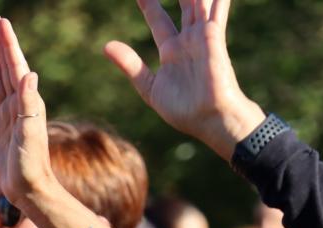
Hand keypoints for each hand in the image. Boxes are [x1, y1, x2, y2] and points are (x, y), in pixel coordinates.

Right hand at [0, 17, 56, 208]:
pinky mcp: (0, 125)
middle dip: (2, 44)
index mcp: (28, 103)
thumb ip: (30, 106)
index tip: (1, 23)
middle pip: (8, 67)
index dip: (9, 45)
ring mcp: (10, 114)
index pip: (16, 67)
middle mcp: (20, 105)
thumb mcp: (31, 134)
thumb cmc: (32, 164)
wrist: (30, 188)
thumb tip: (30, 75)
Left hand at [104, 0, 264, 159]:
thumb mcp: (150, 89)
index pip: (158, 19)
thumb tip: (107, 46)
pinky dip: (215, 0)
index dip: (149, 4)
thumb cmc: (185, 111)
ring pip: (198, 3)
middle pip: (182, 6)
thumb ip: (131, 66)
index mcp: (172, 52)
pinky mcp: (214, 38)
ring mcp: (202, 38)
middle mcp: (188, 41)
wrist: (211, 120)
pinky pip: (214, 11)